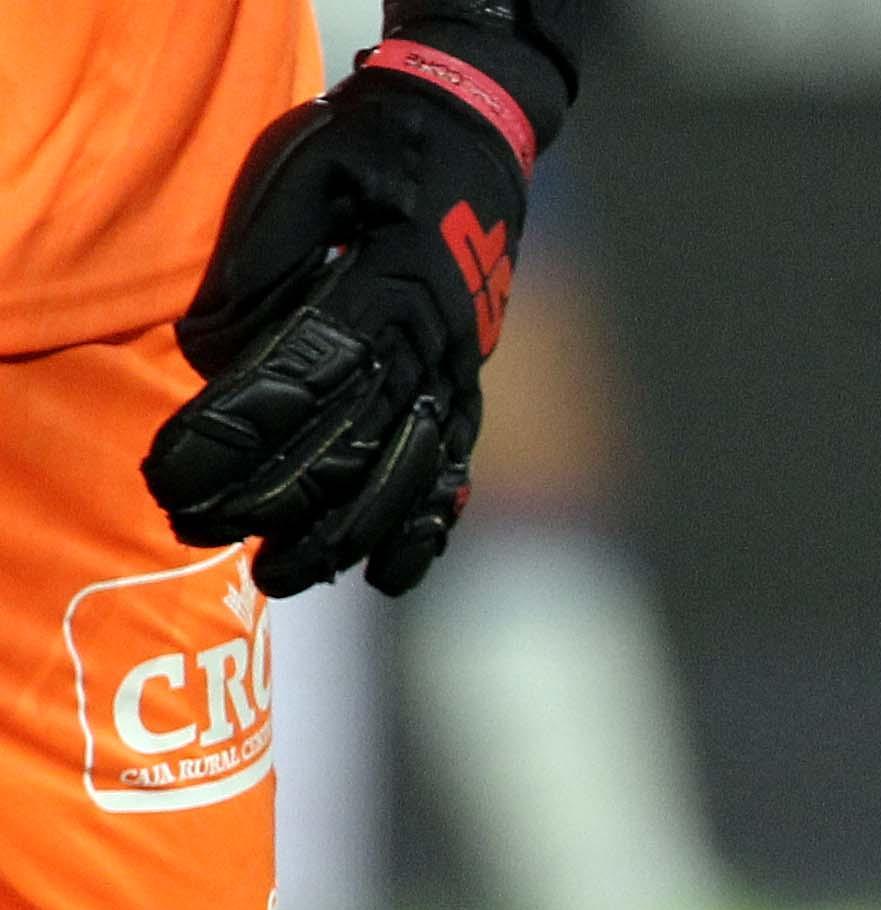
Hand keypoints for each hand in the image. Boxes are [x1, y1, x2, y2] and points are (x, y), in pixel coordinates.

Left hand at [146, 37, 543, 594]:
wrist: (475, 135)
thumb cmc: (377, 148)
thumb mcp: (306, 172)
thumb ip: (260, 259)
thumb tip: (213, 349)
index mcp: (391, 286)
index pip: (304, 376)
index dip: (238, 430)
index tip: (178, 470)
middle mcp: (432, 345)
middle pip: (351, 444)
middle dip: (274, 499)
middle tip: (202, 532)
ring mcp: (458, 375)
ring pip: (403, 477)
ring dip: (340, 535)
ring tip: (283, 575)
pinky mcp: (469, 390)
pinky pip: (454, 476)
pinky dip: (423, 532)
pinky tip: (387, 576)